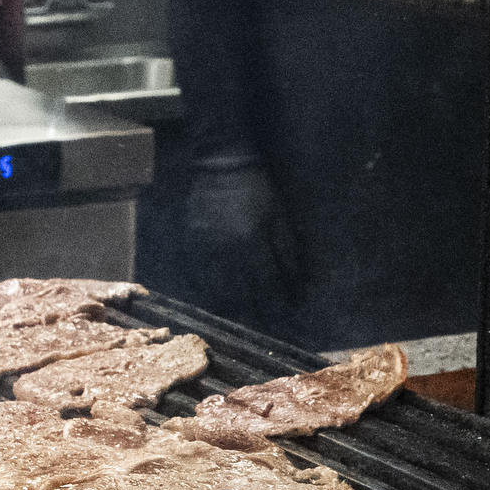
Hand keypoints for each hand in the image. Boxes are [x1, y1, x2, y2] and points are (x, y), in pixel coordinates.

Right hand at [182, 151, 297, 311]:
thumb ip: (287, 250)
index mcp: (252, 243)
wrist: (220, 165)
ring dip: (236, 307)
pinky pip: (201, 277)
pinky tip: (222, 300)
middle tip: (270, 324)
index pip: (269, 284)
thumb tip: (298, 281)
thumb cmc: (256, 188)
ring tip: (247, 318)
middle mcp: (227, 252)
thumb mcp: (279, 215)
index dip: (280, 302)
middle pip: (245, 294)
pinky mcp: (192, 245)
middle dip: (259, 312)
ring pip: (221, 290)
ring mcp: (206, 249)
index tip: (289, 312)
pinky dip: (213, 292)